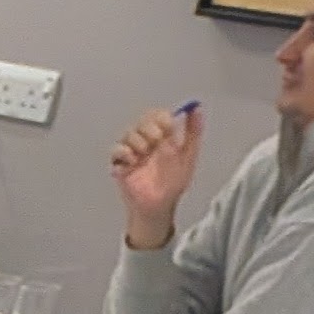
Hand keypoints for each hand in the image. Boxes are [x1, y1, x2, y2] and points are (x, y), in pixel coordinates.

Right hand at [114, 106, 203, 249]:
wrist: (160, 205)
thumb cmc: (173, 182)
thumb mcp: (189, 154)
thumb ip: (193, 131)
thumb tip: (197, 108)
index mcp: (162, 137)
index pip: (157, 115)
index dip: (161, 117)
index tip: (169, 126)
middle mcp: (145, 142)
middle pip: (140, 122)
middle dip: (149, 127)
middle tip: (157, 139)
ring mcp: (132, 153)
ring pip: (127, 134)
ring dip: (137, 141)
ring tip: (145, 153)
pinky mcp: (120, 165)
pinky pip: (115, 151)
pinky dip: (123, 153)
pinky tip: (133, 162)